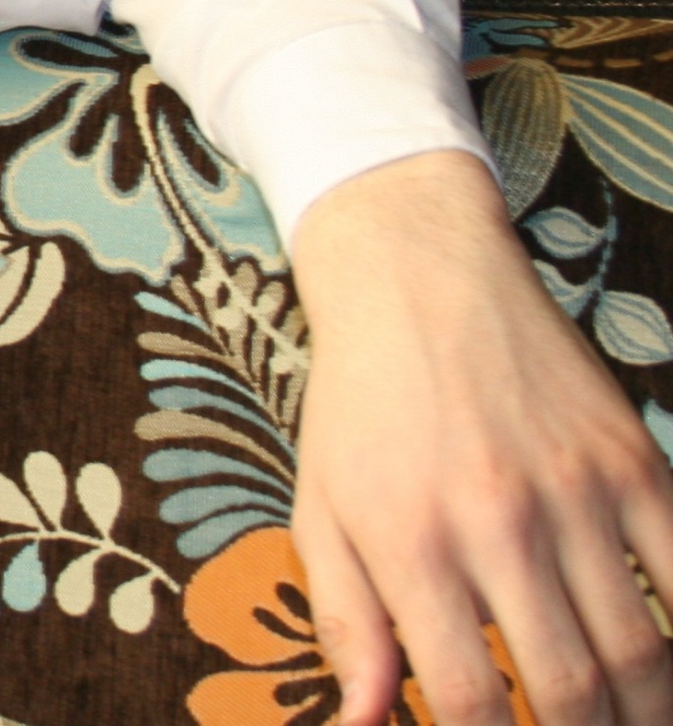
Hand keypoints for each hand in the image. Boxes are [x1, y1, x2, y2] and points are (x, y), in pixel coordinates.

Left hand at [292, 150, 672, 725]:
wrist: (416, 280)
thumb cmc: (360, 406)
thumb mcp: (322, 508)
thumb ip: (346, 624)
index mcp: (412, 542)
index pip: (473, 700)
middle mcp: (498, 522)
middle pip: (575, 690)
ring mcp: (575, 491)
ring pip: (644, 650)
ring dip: (649, 713)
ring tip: (635, 725)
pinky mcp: (633, 460)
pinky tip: (672, 670)